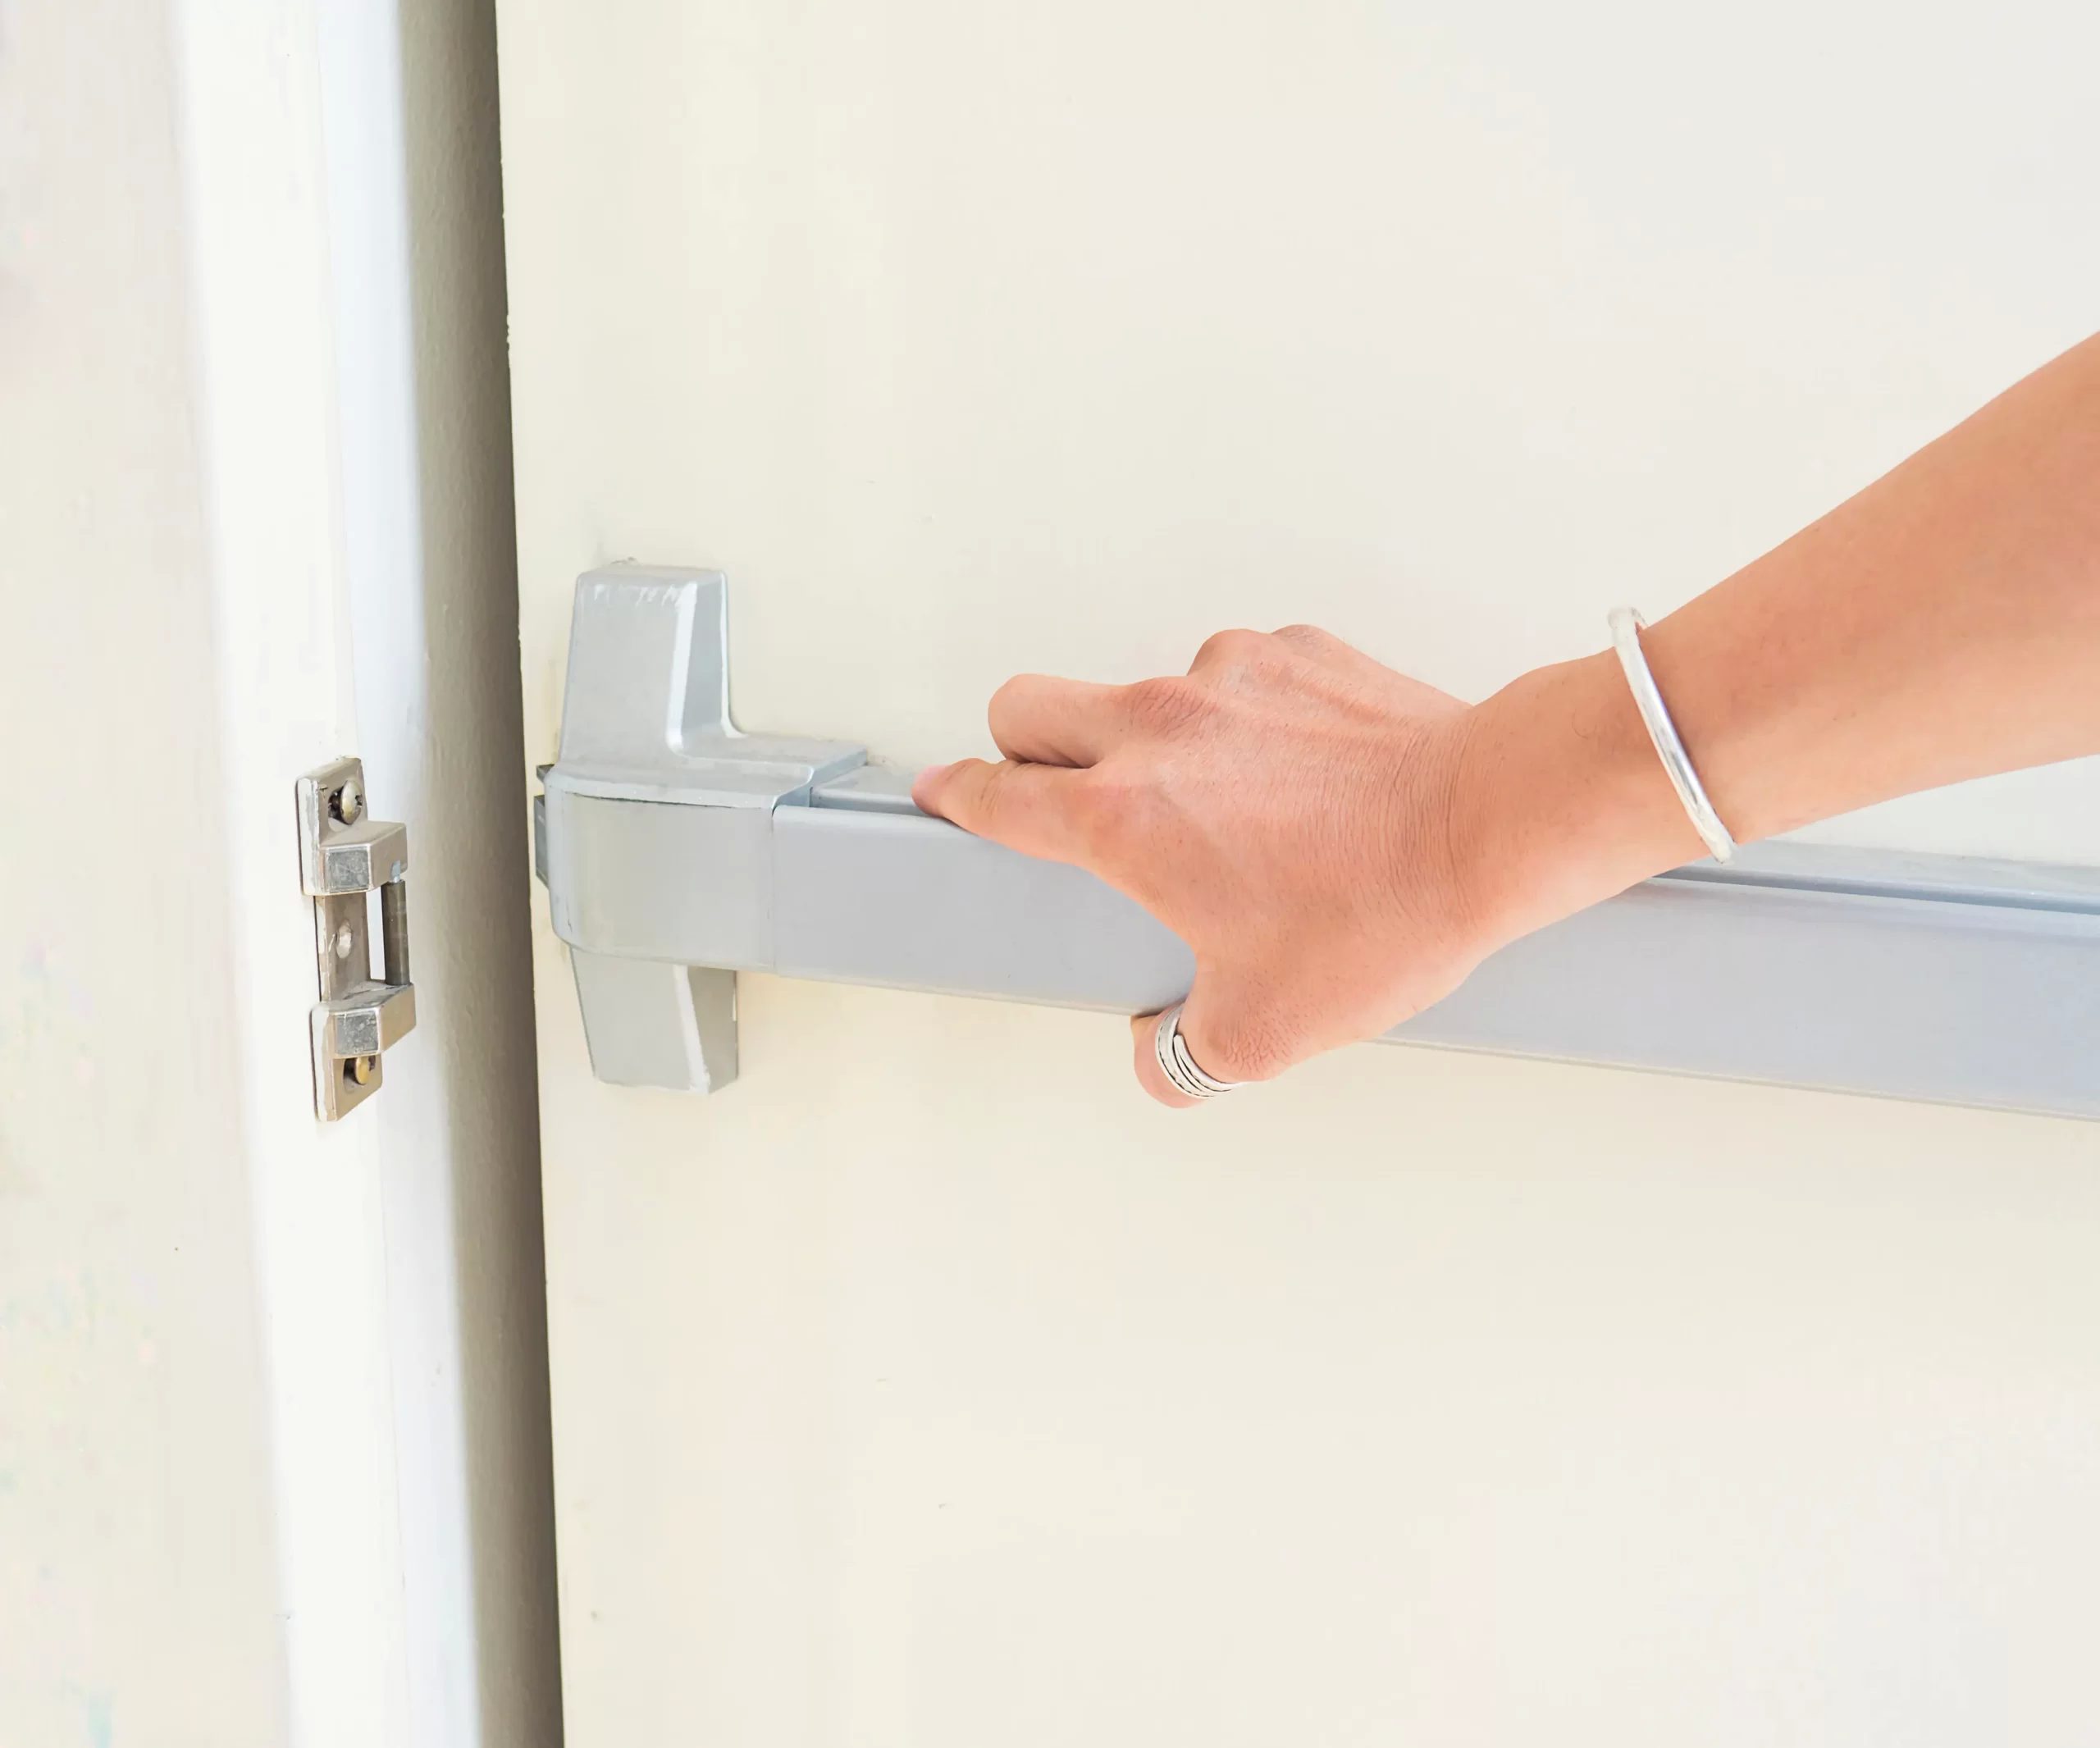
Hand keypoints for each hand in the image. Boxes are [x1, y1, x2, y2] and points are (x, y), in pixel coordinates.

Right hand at [914, 626, 1514, 1103]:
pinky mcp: (1293, 651)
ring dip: (1151, 737)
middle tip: (1055, 793)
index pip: (995, 795)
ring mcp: (1226, 676)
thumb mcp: (1264, 1031)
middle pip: (1028, 705)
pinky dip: (1243, 717)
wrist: (1495, 823)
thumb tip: (1160, 1062)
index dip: (956, 801)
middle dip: (1021, 747)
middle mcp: (1157, 728)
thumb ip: (1180, 1060)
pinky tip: (1297, 774)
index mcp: (1124, 818)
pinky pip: (1233, 675)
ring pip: (1139, 688)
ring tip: (1222, 804)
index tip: (946, 801)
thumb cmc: (1385, 910)